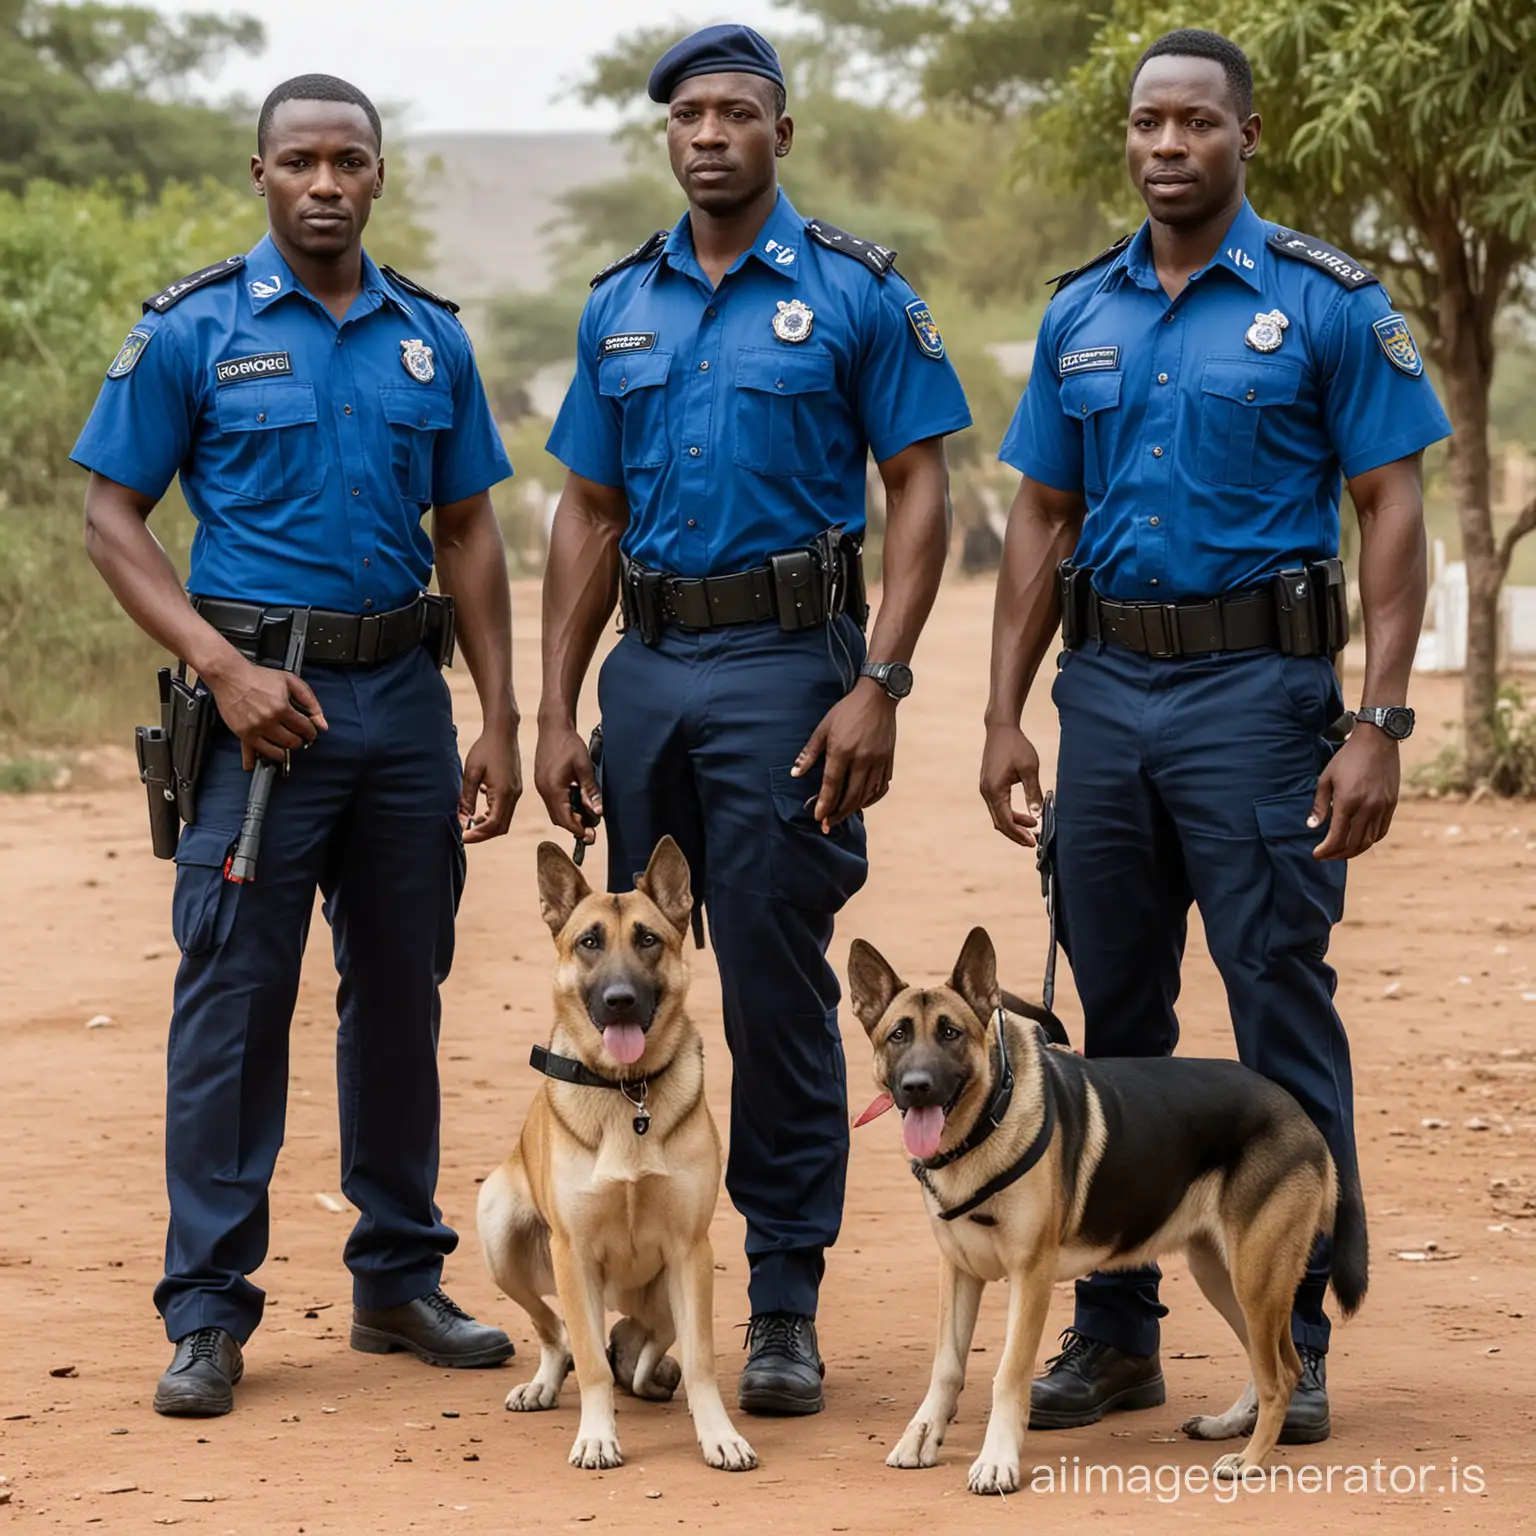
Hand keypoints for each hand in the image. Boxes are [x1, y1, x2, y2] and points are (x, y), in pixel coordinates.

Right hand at [209, 657, 326, 771]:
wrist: (230, 676)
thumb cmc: (258, 677)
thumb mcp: (291, 681)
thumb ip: (310, 701)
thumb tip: (322, 723)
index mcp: (282, 707)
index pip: (305, 728)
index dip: (310, 732)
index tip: (310, 732)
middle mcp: (268, 720)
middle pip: (292, 742)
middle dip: (299, 741)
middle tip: (298, 737)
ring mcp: (255, 729)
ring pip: (277, 751)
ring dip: (285, 751)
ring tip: (285, 744)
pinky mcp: (242, 734)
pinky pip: (255, 752)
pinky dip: (262, 757)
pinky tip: (267, 758)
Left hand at [460, 715, 521, 842]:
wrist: (502, 732)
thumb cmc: (485, 749)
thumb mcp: (471, 773)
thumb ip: (466, 799)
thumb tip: (461, 820)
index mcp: (503, 792)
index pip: (492, 824)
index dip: (477, 834)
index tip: (462, 836)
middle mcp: (513, 795)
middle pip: (501, 827)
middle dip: (483, 834)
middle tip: (465, 834)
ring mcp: (516, 792)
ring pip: (504, 820)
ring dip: (488, 826)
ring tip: (470, 823)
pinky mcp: (515, 788)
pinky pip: (506, 810)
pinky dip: (493, 816)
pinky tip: (480, 810)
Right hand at [535, 720, 600, 844]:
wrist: (553, 727)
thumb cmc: (569, 744)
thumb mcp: (584, 767)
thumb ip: (590, 790)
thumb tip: (598, 811)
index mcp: (553, 788)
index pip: (565, 819)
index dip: (578, 829)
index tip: (590, 836)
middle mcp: (544, 790)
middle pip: (559, 818)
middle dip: (575, 826)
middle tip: (591, 829)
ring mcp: (542, 787)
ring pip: (555, 811)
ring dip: (571, 817)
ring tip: (587, 816)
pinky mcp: (543, 782)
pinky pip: (554, 802)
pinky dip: (566, 807)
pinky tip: (578, 801)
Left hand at [792, 679, 896, 830]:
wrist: (878, 697)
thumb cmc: (846, 711)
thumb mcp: (823, 728)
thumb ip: (809, 753)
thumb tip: (795, 774)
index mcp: (843, 750)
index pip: (832, 785)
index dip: (824, 804)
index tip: (818, 817)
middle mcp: (862, 759)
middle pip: (850, 796)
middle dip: (838, 813)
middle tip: (827, 824)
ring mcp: (878, 761)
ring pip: (866, 795)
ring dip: (853, 809)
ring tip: (841, 816)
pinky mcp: (889, 761)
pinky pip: (881, 788)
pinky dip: (870, 799)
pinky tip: (861, 803)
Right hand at [979, 723, 1042, 845]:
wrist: (1000, 729)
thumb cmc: (1016, 746)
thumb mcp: (1029, 769)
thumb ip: (1033, 793)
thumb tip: (1038, 815)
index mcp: (995, 789)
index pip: (1006, 820)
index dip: (1019, 834)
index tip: (1033, 842)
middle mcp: (986, 791)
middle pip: (999, 822)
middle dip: (1016, 833)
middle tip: (1033, 841)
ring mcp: (985, 789)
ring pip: (998, 815)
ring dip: (1014, 824)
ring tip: (1033, 827)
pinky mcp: (988, 785)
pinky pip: (997, 806)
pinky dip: (1009, 814)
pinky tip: (1024, 816)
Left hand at [1310, 727, 1399, 859]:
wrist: (1377, 741)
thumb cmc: (1347, 758)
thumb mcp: (1326, 778)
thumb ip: (1320, 805)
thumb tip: (1312, 826)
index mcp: (1348, 802)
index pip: (1336, 837)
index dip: (1325, 850)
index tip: (1316, 854)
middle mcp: (1367, 808)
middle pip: (1354, 844)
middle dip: (1338, 854)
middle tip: (1326, 856)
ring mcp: (1382, 807)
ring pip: (1369, 840)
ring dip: (1354, 850)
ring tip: (1341, 851)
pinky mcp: (1392, 804)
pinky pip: (1381, 830)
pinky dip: (1370, 840)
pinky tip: (1360, 840)